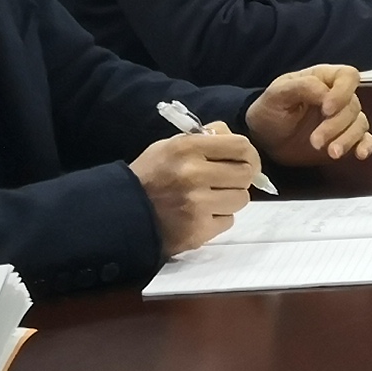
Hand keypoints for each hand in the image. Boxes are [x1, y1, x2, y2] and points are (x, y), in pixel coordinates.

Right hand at [131, 127, 260, 255]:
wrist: (122, 213)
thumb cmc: (150, 176)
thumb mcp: (170, 146)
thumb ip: (205, 140)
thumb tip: (240, 145)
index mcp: (186, 148)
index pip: (241, 146)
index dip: (249, 155)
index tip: (246, 162)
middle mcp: (193, 174)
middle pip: (246, 174)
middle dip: (240, 178)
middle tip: (226, 182)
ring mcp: (197, 204)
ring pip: (241, 199)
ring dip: (230, 200)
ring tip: (209, 199)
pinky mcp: (198, 230)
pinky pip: (228, 221)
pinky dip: (218, 219)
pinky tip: (200, 215)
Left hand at [247, 65, 371, 166]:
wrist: (263, 140)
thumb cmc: (269, 111)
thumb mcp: (276, 95)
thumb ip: (301, 87)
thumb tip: (326, 93)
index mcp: (323, 79)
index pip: (348, 76)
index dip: (343, 92)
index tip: (326, 109)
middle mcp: (338, 97)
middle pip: (353, 105)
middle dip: (336, 125)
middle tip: (315, 141)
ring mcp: (343, 119)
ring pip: (360, 124)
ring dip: (347, 139)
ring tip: (331, 153)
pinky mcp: (345, 138)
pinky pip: (365, 139)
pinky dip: (365, 146)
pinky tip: (359, 154)